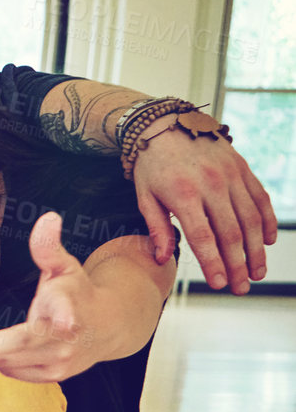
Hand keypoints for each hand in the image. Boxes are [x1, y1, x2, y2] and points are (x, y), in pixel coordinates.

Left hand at [0, 213, 103, 381]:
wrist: (108, 329)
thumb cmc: (77, 292)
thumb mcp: (66, 266)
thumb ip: (49, 247)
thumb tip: (47, 217)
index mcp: (71, 306)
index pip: (65, 312)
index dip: (64, 315)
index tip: (65, 322)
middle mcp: (66, 339)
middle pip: (22, 346)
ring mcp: (59, 362)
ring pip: (11, 363)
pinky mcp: (51, 377)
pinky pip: (13, 371)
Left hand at [133, 124, 277, 294]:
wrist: (167, 124)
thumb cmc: (151, 165)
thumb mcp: (144, 197)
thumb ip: (156, 228)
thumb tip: (163, 259)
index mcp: (184, 195)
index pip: (203, 237)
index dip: (214, 263)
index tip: (219, 284)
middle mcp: (212, 185)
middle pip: (231, 232)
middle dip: (238, 264)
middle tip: (241, 287)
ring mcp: (231, 176)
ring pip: (250, 218)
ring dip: (256, 249)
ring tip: (257, 272)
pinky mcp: (243, 169)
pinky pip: (260, 198)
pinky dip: (266, 221)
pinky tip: (266, 241)